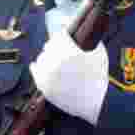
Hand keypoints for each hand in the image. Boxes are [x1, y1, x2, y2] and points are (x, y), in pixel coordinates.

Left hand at [29, 10, 108, 124]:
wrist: (93, 103)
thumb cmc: (98, 78)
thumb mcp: (100, 55)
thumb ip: (94, 41)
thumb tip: (92, 30)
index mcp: (69, 52)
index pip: (59, 35)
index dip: (63, 35)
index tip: (65, 36)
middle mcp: (55, 62)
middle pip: (49, 45)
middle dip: (56, 46)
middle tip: (61, 48)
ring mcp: (48, 74)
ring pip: (42, 57)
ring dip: (48, 56)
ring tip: (54, 58)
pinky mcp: (43, 85)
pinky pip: (34, 69)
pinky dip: (37, 66)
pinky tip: (39, 64)